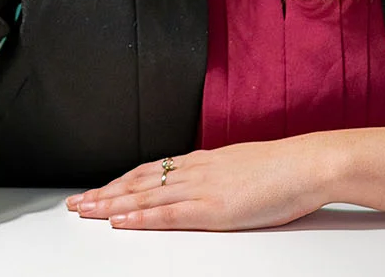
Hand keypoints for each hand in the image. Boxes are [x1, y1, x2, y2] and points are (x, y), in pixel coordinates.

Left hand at [64, 138, 327, 230]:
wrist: (308, 164)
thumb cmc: (283, 167)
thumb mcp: (241, 165)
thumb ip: (217, 174)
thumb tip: (206, 181)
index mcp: (201, 162)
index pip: (149, 171)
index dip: (120, 181)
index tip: (99, 189)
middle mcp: (193, 172)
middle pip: (137, 183)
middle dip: (104, 193)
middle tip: (76, 203)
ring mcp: (200, 189)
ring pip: (144, 197)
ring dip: (110, 205)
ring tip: (85, 211)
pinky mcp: (212, 208)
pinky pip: (167, 215)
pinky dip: (140, 219)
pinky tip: (121, 222)